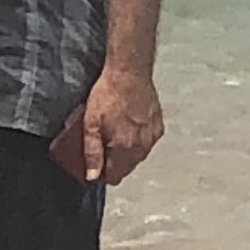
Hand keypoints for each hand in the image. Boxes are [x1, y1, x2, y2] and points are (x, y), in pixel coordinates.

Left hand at [51, 64, 163, 185]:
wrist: (130, 73)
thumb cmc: (109, 94)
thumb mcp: (90, 123)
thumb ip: (91, 153)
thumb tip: (92, 176)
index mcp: (124, 148)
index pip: (115, 177)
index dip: (103, 173)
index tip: (97, 161)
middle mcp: (141, 147)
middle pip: (127, 168)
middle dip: (114, 161)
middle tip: (104, 142)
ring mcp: (152, 137)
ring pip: (138, 157)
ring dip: (127, 151)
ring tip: (117, 131)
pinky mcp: (158, 127)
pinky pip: (147, 143)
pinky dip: (139, 139)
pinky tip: (130, 125)